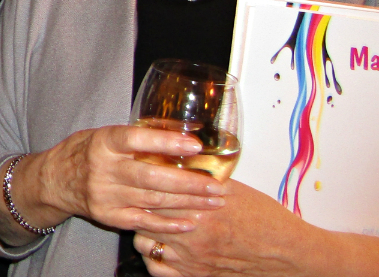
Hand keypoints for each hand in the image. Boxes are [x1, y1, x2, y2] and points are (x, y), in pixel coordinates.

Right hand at [31, 125, 225, 233]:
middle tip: (216, 185)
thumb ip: (133, 137)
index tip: (195, 145)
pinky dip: (168, 224)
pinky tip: (190, 221)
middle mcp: (102, 170)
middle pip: (151, 177)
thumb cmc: (83, 152)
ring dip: (187, 203)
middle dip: (189, 183)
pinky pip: (143, 222)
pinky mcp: (107, 216)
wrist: (53, 181)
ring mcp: (105, 196)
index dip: (166, 142)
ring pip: (153, 201)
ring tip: (213, 201)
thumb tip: (177, 132)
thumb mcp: (102, 135)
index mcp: (102, 143)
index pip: (136, 140)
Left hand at [134, 180, 326, 276]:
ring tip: (149, 220)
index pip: (155, 193)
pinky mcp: (195, 275)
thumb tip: (182, 159)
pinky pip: (156, 269)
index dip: (143, 183)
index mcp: (200, 209)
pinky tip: (158, 245)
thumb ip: (205, 177)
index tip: (138, 175)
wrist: (287, 253)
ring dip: (143, 230)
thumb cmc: (266, 220)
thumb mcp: (235, 189)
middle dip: (139, 204)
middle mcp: (191, 236)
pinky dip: (152, 257)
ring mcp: (191, 259)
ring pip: (144, 243)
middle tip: (138, 195)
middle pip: (144, 216)